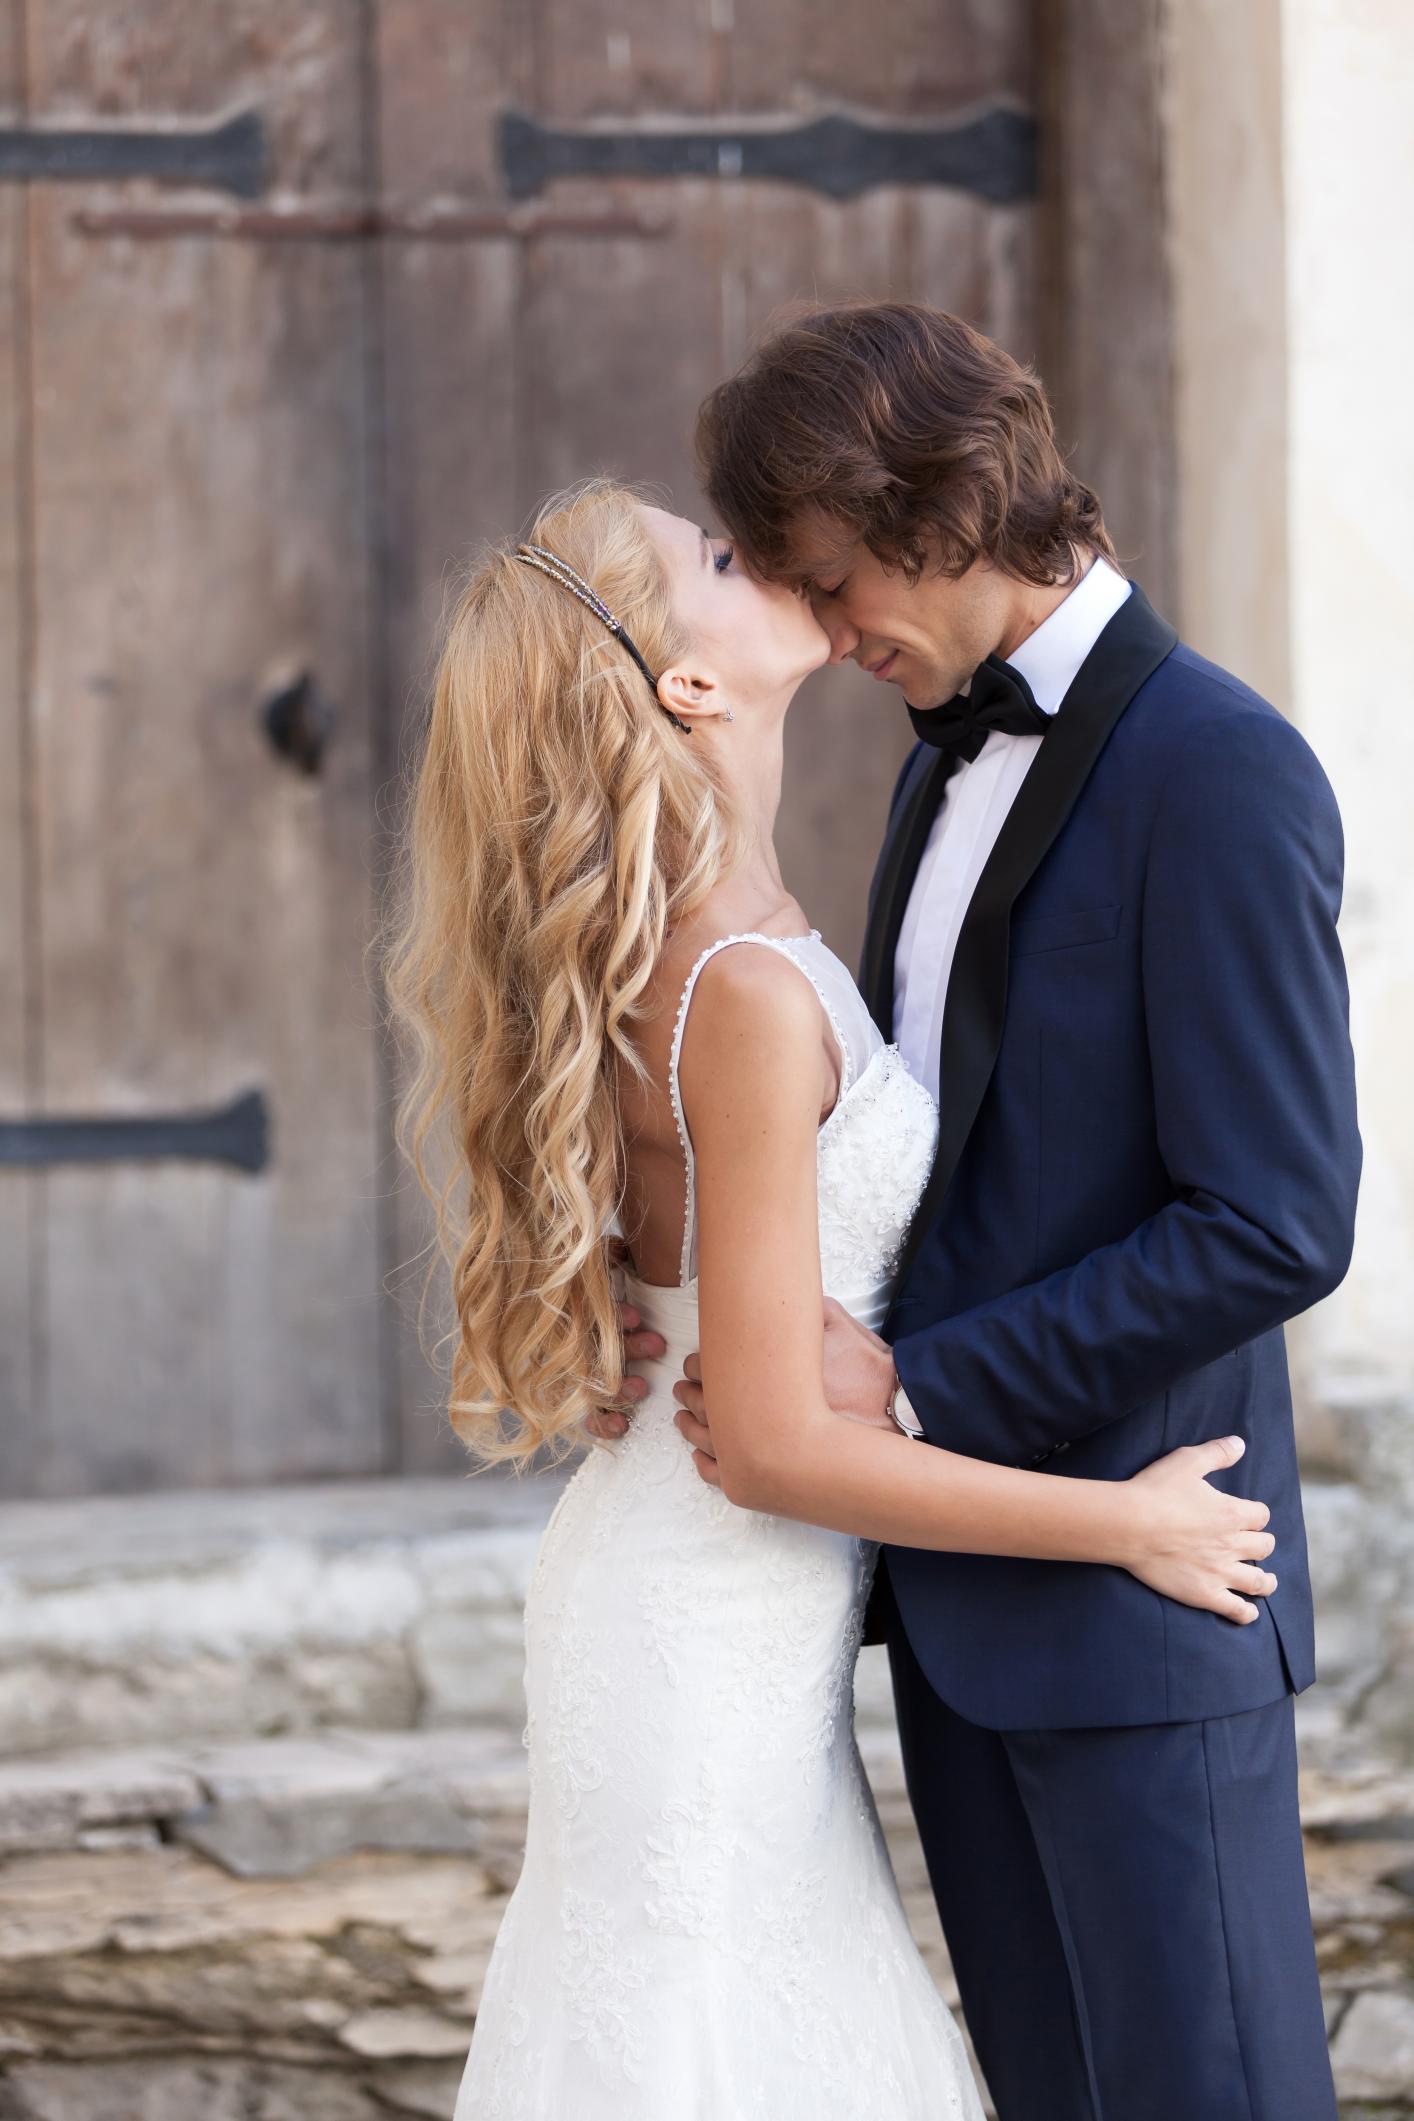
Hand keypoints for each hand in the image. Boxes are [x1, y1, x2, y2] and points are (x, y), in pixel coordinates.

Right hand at [585, 1243, 666, 1440]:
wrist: (569, 1312)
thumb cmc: (590, 1287)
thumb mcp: (595, 1262)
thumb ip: (608, 1255)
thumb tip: (620, 1250)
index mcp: (578, 1311)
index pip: (593, 1315)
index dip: (614, 1317)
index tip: (635, 1317)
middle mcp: (574, 1340)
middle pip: (598, 1349)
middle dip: (629, 1348)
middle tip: (657, 1345)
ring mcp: (578, 1369)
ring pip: (593, 1383)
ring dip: (618, 1387)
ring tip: (642, 1387)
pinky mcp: (585, 1396)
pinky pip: (590, 1415)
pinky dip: (604, 1422)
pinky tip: (622, 1426)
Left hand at [672, 1294, 899, 1485]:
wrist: (900, 1417)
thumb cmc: (869, 1372)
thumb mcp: (838, 1323)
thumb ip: (805, 1310)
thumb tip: (782, 1297)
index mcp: (766, 1374)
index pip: (713, 1368)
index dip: (701, 1365)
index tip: (698, 1364)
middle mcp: (759, 1414)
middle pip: (706, 1404)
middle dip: (693, 1394)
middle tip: (685, 1388)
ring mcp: (765, 1451)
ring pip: (709, 1442)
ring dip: (692, 1428)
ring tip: (684, 1419)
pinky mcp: (776, 1479)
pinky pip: (726, 1477)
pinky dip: (708, 1466)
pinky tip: (701, 1458)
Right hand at [1122, 1436, 1276, 1623]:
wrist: (1129, 1525)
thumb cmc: (1155, 1490)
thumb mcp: (1187, 1461)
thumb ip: (1217, 1452)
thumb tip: (1240, 1443)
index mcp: (1232, 1513)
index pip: (1260, 1515)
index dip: (1256, 1514)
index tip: (1248, 1515)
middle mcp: (1232, 1544)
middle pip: (1264, 1547)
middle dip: (1261, 1543)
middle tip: (1254, 1544)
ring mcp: (1220, 1572)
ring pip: (1258, 1582)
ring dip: (1265, 1581)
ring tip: (1265, 1581)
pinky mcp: (1204, 1593)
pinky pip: (1236, 1609)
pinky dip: (1246, 1612)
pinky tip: (1248, 1612)